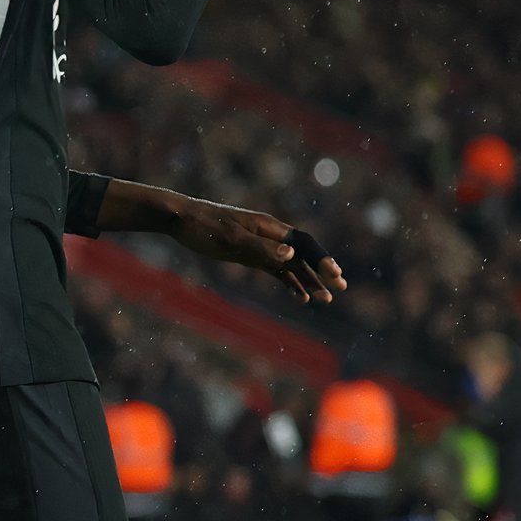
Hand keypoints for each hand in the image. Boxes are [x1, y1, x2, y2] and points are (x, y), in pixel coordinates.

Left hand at [169, 198, 345, 303]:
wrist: (180, 220)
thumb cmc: (205, 226)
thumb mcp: (231, 239)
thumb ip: (261, 248)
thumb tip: (291, 254)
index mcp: (269, 226)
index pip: (303, 242)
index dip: (320, 257)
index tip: (334, 273)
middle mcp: (270, 236)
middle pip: (303, 254)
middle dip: (321, 271)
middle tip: (340, 288)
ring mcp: (261, 246)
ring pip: (292, 265)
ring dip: (308, 281)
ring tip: (325, 300)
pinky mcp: (250, 256)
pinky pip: (276, 271)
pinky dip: (289, 283)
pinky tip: (299, 298)